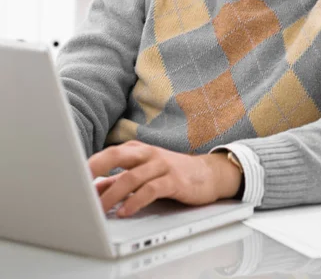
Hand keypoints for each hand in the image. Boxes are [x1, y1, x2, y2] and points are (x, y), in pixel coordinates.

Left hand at [89, 141, 242, 217]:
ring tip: (100, 209)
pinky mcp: (174, 180)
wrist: (207, 174)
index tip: (73, 175)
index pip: (110, 152)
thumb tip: (92, 190)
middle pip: (118, 155)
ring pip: (132, 176)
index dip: (92, 163)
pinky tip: (126, 211)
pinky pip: (151, 189)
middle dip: (97, 168)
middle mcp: (148, 154)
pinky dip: (135, 201)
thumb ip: (117, 181)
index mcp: (138, 150)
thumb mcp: (142, 174)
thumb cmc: (171, 173)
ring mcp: (162, 165)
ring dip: (113, 194)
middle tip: (80, 184)